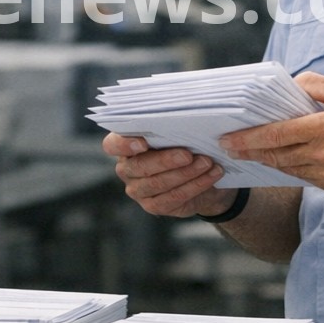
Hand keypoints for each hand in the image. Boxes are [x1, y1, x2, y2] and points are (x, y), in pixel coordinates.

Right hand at [103, 133, 235, 218]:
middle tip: (189, 154)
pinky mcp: (153, 206)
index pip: (112, 144)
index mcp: (126, 146)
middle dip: (166, 160)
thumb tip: (184, 117)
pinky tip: (211, 175)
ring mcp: (138, 190)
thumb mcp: (178, 134)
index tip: (144, 143)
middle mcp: (127, 169)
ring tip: (207, 163)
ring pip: (158, 183)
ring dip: (186, 173)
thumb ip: (172, 128)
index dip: (124, 144)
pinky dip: (195, 185)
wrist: (203, 177)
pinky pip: (173, 197)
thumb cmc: (186, 147)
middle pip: (140, 166)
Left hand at [217, 72, 323, 193]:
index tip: (229, 140)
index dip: (249, 139)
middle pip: (278, 156)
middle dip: (251, 152)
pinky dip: (293, 168)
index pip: (277, 135)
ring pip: (289, 169)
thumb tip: (286, 87)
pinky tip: (284, 159)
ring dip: (271, 161)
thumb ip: (313, 84)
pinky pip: (306, 178)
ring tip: (254, 152)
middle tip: (231, 148)